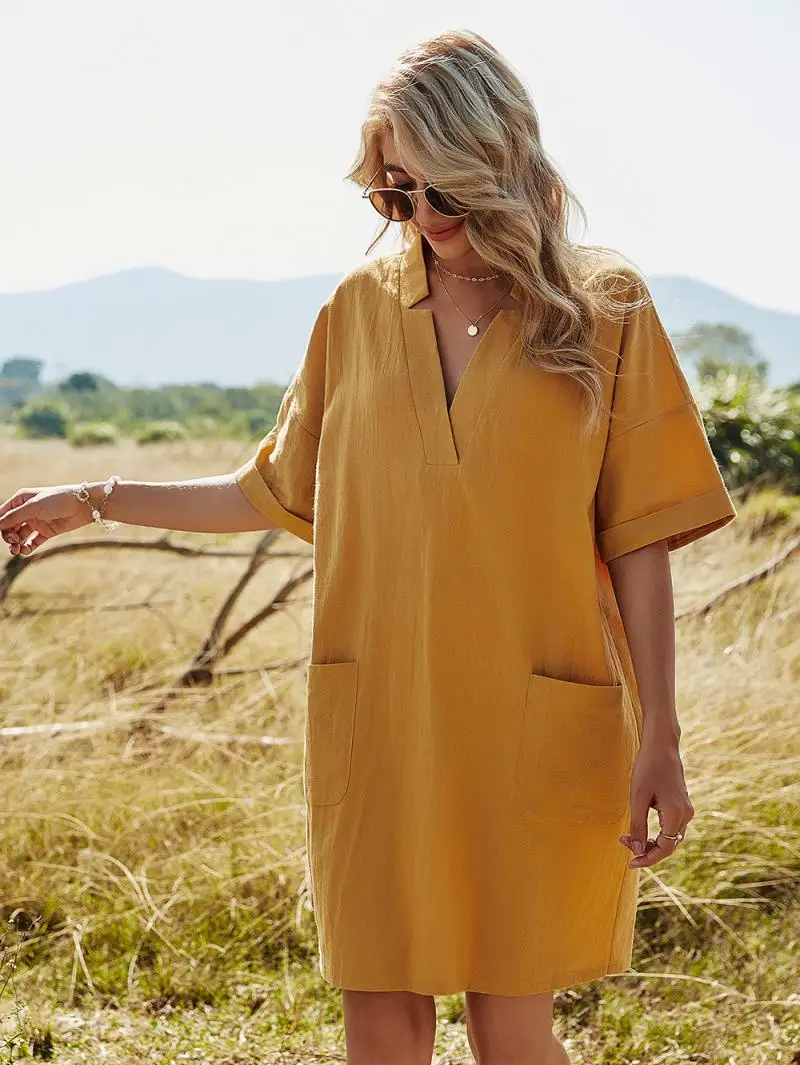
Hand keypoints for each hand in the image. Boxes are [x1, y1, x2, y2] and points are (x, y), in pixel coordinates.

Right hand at [0, 485, 93, 555]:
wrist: (84, 505)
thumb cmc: (58, 500)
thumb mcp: (33, 507)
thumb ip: (14, 516)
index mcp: (21, 500)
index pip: (3, 514)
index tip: (1, 533)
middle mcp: (27, 511)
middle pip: (9, 527)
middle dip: (8, 536)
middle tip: (13, 541)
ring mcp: (37, 522)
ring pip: (20, 536)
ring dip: (16, 544)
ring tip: (17, 550)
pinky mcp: (47, 532)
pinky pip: (32, 542)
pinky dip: (27, 548)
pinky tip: (25, 551)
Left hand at [619, 737, 693, 868]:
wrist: (661, 744)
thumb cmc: (648, 767)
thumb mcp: (638, 797)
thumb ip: (638, 825)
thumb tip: (637, 849)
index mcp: (677, 814)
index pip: (665, 849)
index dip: (648, 859)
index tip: (630, 863)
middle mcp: (686, 815)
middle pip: (669, 845)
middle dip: (647, 850)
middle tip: (623, 843)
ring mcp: (685, 809)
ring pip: (670, 837)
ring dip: (651, 842)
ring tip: (628, 837)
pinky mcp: (681, 804)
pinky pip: (670, 827)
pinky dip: (656, 833)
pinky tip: (640, 828)